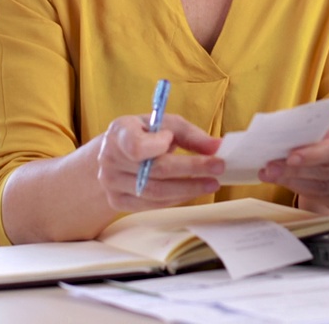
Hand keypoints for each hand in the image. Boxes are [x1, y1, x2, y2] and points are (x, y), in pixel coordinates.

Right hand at [96, 113, 222, 211]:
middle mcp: (110, 159)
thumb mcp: (165, 124)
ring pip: (155, 192)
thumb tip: (217, 146)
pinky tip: (192, 191)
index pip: (135, 146)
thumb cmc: (145, 134)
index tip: (172, 140)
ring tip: (211, 183)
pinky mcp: (118, 201)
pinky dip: (176, 198)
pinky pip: (152, 205)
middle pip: (154, 171)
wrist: (115, 153)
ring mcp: (111, 183)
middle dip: (190, 169)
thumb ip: (190, 134)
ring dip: (188, 189)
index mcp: (119, 133)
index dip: (156, 146)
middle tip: (218, 167)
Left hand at [259, 120, 328, 218]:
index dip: (313, 154)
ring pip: (323, 187)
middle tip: (270, 168)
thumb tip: (279, 134)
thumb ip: (307, 129)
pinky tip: (285, 182)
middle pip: (328, 170)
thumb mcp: (324, 125)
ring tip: (271, 174)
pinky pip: (322, 198)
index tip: (290, 157)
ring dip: (293, 182)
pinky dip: (300, 190)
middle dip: (295, 170)